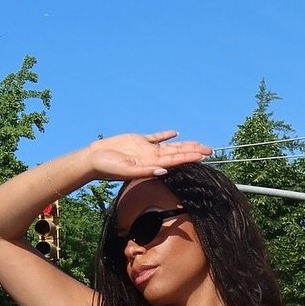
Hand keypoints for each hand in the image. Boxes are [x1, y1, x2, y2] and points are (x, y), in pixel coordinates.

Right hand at [87, 131, 213, 182]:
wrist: (94, 160)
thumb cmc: (108, 168)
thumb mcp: (127, 171)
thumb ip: (145, 171)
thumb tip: (164, 171)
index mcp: (152, 163)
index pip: (176, 160)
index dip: (190, 157)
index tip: (204, 156)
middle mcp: (153, 157)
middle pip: (178, 153)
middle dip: (194, 152)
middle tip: (211, 151)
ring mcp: (146, 149)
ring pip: (170, 146)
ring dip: (185, 145)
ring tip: (199, 145)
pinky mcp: (138, 141)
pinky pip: (155, 137)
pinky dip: (165, 135)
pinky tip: (175, 134)